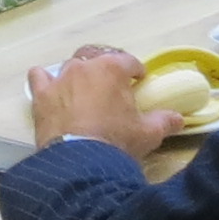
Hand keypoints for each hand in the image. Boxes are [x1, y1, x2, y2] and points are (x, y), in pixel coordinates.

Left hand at [23, 46, 186, 159]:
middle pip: (97, 57)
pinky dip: (45, 80)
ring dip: (78, 75)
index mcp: (112, 69)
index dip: (135, 70)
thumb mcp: (148, 133)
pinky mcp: (41, 95)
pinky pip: (39, 77)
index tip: (139, 81)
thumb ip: (165, 121)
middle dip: (105, 68)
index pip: (128, 61)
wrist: (80, 162)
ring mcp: (60, 78)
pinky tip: (50, 89)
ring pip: (70, 66)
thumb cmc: (117, 141)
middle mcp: (85, 66)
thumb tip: (179, 119)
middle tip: (111, 86)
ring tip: (84, 91)